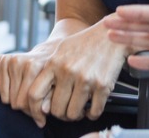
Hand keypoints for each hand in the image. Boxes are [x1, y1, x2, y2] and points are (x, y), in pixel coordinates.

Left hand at [0, 22, 128, 126]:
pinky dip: (92, 113)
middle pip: (55, 109)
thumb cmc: (86, 42)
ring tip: (80, 109)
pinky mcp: (103, 84)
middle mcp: (68, 71)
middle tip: (66, 111)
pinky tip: (92, 107)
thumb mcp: (61, 50)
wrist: (113, 33)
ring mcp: (86, 78)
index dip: (35, 110)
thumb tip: (42, 103)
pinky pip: (94, 111)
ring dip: (76, 115)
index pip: (34, 94)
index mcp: (54, 63)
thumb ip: (49, 73)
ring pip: (73, 114)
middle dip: (61, 114)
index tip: (41, 116)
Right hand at [0, 40, 56, 127]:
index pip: (27, 101)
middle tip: (33, 104)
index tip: (41, 119)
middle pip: (15, 102)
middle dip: (25, 107)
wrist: (48, 52)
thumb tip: (44, 110)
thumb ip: (50, 98)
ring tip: (24, 92)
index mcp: (35, 66)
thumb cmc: (51, 71)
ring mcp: (10, 60)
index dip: (35, 113)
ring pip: (5, 98)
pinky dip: (0, 90)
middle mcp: (21, 62)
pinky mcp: (1, 60)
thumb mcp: (56, 84)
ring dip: (13, 99)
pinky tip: (13, 84)